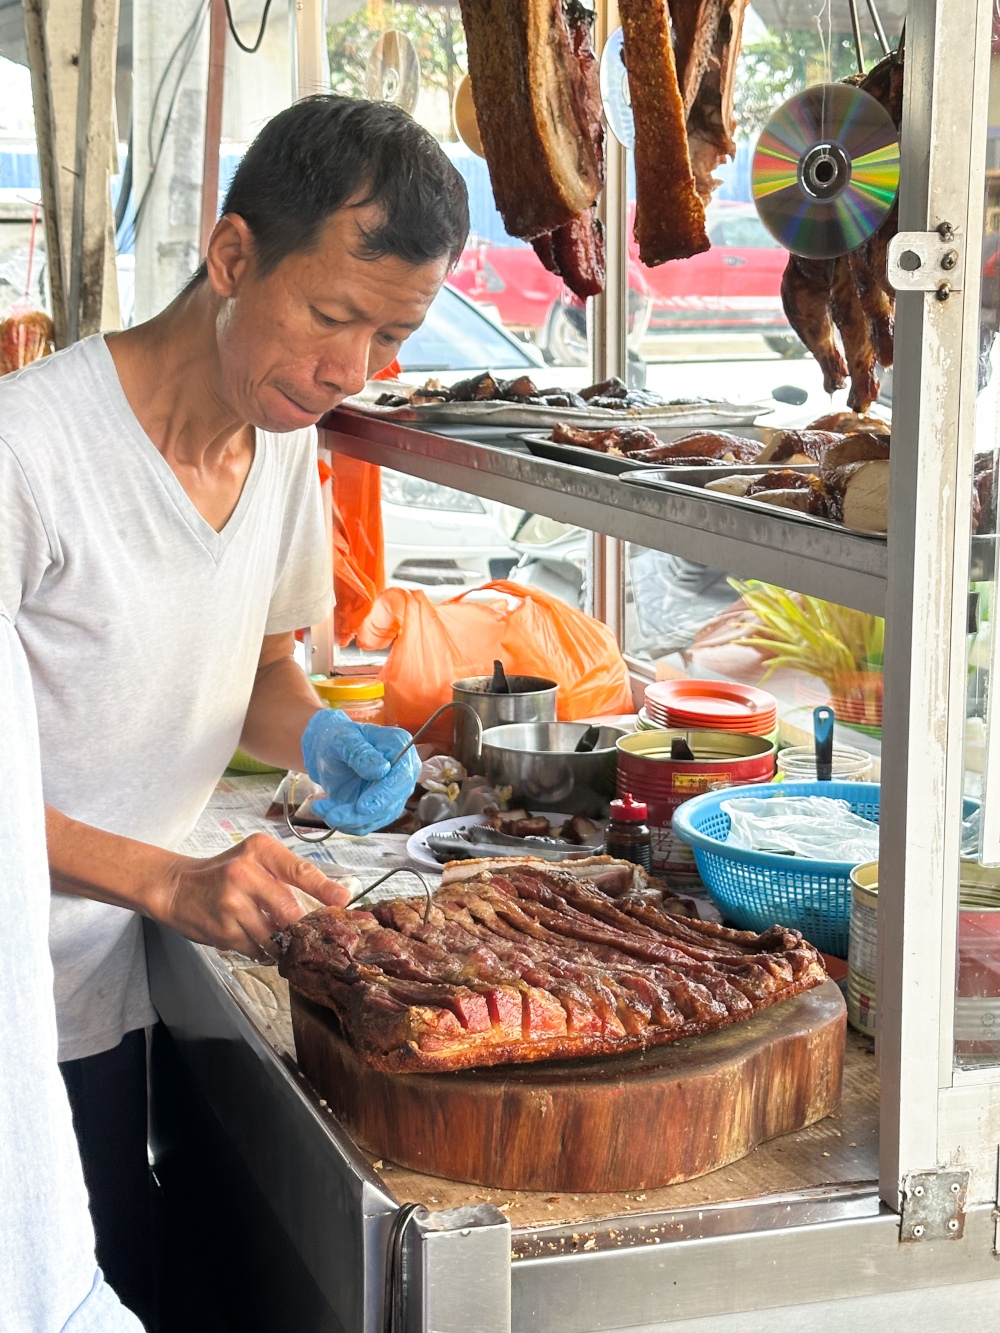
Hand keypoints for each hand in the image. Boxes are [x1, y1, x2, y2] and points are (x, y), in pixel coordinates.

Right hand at [157, 833, 350, 959]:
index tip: (343, 901)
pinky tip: (254, 940)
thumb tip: (329, 899)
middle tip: (309, 934)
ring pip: (273, 935)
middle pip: (289, 910)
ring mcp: (231, 903)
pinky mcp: (222, 930)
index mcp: (260, 851)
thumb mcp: (255, 860)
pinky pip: (256, 949)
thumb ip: (287, 875)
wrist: (178, 888)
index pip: (300, 870)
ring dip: (281, 944)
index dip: (324, 889)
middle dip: (301, 927)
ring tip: (279, 939)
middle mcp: (244, 873)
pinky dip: (262, 951)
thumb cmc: (224, 873)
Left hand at [301, 709, 420, 835]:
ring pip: (378, 817)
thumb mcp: (342, 740)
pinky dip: (345, 823)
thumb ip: (360, 753)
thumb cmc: (336, 738)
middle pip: (392, 802)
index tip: (362, 808)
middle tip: (333, 815)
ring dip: (349, 820)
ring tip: (320, 807)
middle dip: (361, 814)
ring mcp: (393, 792)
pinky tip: (326, 810)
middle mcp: (402, 772)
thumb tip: (381, 770)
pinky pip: (367, 823)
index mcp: (399, 746)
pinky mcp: (380, 808)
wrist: (327, 751)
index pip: (401, 776)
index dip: (384, 795)